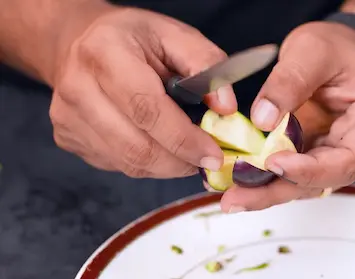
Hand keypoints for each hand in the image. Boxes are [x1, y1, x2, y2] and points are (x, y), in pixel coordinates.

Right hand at [49, 5, 237, 177]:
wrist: (80, 42)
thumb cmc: (132, 38)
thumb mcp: (175, 35)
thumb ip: (206, 64)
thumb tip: (226, 107)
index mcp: (105, 54)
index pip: (147, 110)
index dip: (184, 139)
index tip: (214, 156)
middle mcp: (78, 89)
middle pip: (136, 147)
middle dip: (180, 162)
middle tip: (206, 160)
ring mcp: (68, 119)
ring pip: (129, 163)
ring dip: (167, 166)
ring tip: (187, 153)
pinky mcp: (68, 138)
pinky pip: (118, 165)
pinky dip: (147, 163)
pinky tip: (158, 145)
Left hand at [218, 22, 354, 212]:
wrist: (339, 51)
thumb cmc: (335, 47)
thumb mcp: (311, 50)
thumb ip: (289, 82)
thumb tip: (263, 119)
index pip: (345, 161)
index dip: (307, 170)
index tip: (271, 164)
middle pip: (321, 181)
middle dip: (275, 191)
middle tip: (235, 199)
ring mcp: (341, 156)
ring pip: (304, 184)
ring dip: (266, 191)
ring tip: (230, 196)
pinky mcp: (319, 156)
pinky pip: (294, 174)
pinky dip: (267, 179)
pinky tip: (239, 182)